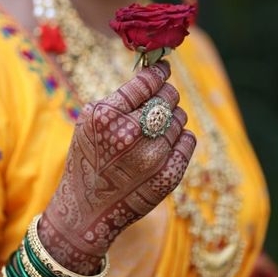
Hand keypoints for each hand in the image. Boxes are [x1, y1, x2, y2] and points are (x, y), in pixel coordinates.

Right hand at [39, 61, 195, 273]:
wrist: (88, 209)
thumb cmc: (89, 157)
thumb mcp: (90, 120)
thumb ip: (120, 98)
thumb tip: (156, 76)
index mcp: (107, 117)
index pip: (146, 82)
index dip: (159, 71)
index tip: (164, 67)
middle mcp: (131, 134)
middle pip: (167, 97)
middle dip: (166, 93)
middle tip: (161, 96)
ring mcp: (153, 157)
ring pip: (179, 118)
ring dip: (172, 116)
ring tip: (157, 125)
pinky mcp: (168, 175)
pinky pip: (188, 140)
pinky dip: (180, 135)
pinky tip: (166, 140)